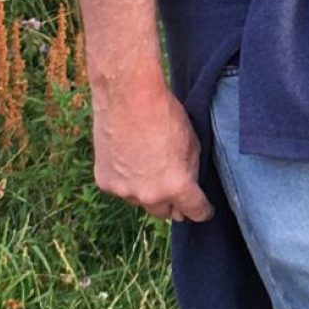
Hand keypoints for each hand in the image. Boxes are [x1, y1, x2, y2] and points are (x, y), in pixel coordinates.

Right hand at [91, 80, 213, 222]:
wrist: (128, 97)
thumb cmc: (164, 114)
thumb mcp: (192, 141)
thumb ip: (191, 170)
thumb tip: (189, 184)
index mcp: (176, 186)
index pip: (195, 211)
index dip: (202, 210)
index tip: (203, 209)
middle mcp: (150, 196)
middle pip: (165, 212)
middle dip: (172, 201)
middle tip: (173, 183)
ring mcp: (124, 192)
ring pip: (141, 201)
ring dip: (147, 189)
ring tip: (147, 160)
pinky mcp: (105, 183)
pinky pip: (121, 188)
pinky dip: (126, 179)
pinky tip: (128, 156)